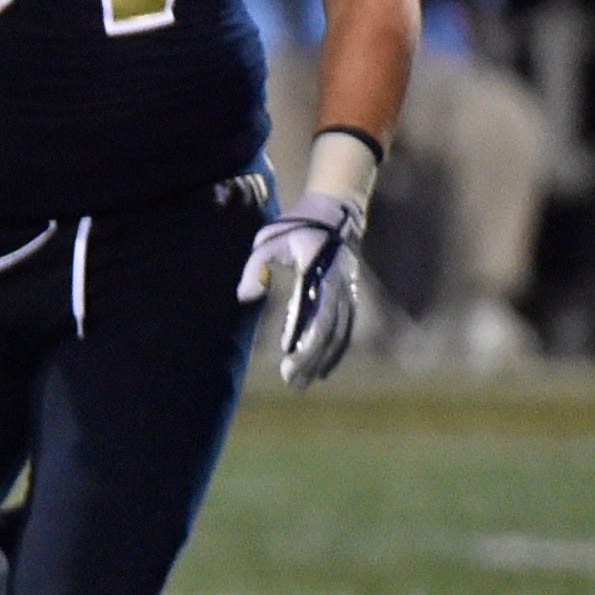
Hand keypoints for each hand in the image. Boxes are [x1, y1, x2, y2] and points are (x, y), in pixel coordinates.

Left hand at [237, 193, 361, 387]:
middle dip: (310, 358)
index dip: (302, 336)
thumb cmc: (295, 226)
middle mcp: (338, 287)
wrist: (334, 212)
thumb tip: (245, 297)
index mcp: (318, 273)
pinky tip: (321, 368)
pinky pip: (344, 329)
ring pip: (340, 334)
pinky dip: (335, 351)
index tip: (286, 356)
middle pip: (329, 330)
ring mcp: (347, 293)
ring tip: (303, 382)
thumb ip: (255, 269)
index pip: (313, 312)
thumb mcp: (267, 241)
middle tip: (290, 381)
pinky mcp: (349, 297)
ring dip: (323, 359)